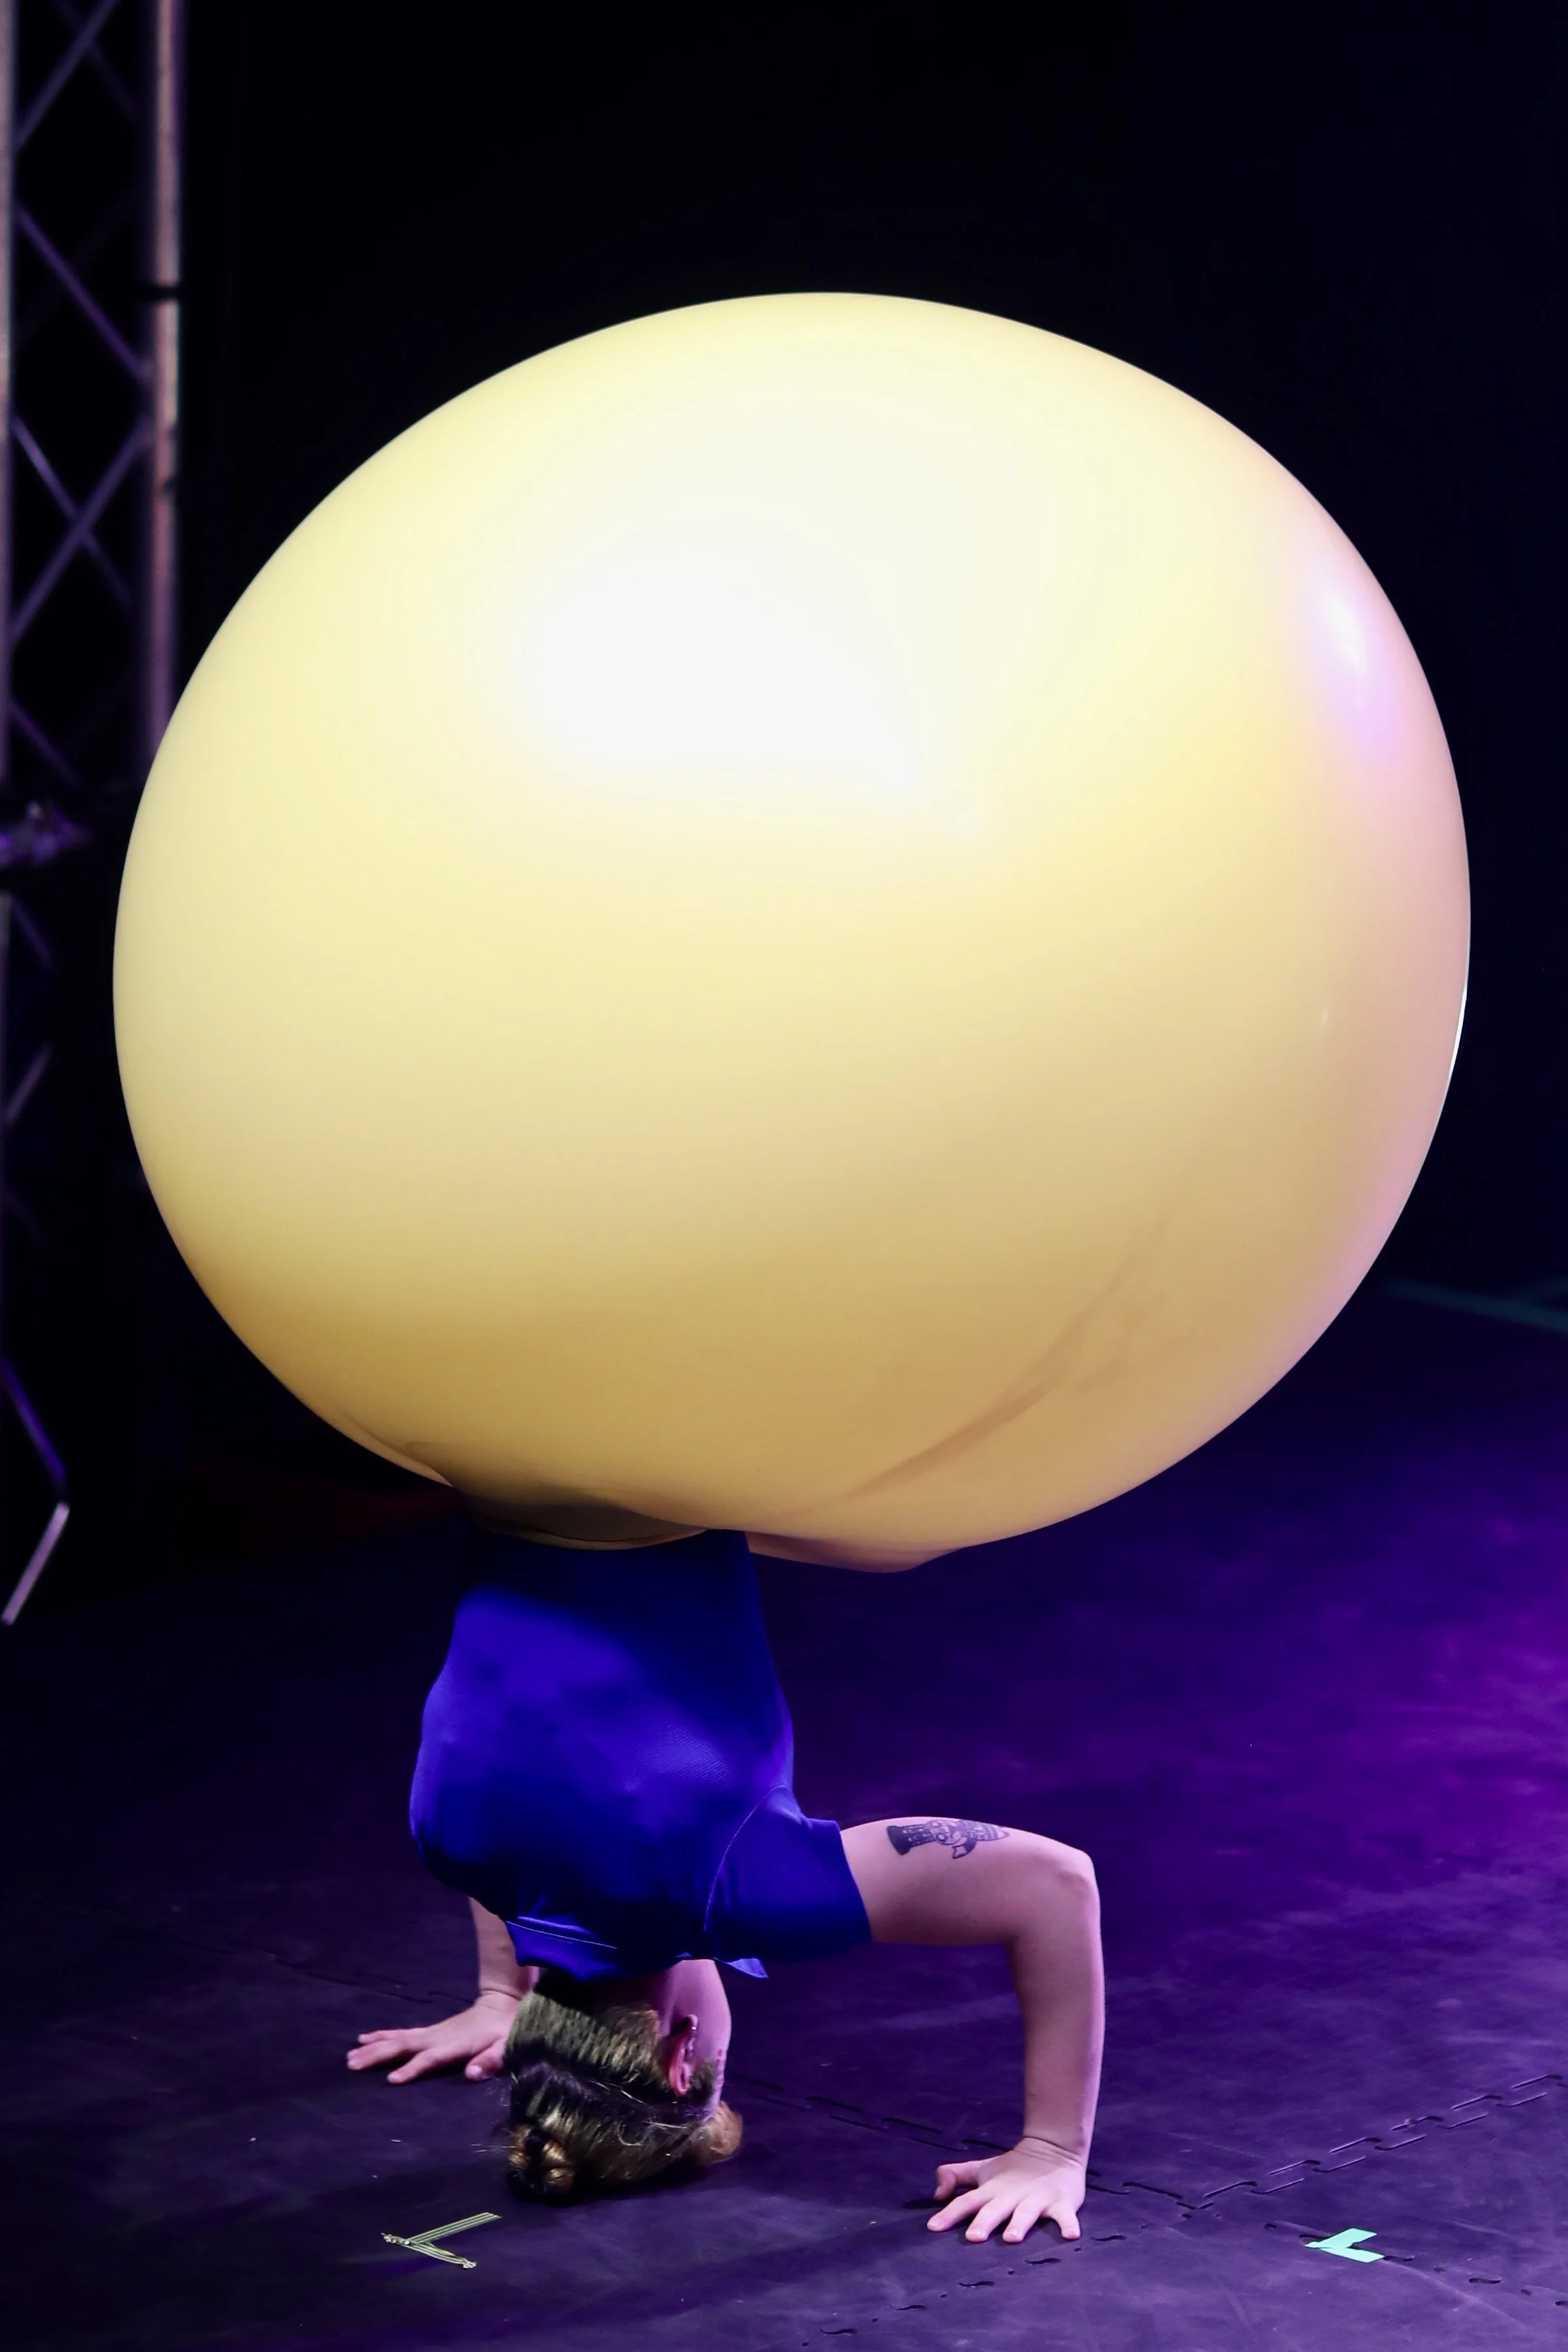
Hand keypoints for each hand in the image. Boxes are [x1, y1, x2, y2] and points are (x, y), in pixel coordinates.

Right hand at [346, 1989, 521, 2082]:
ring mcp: (430, 2033)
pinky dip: (382, 2035)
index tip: (391, 2080)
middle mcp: (436, 2038)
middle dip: (378, 2056)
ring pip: (397, 2040)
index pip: (429, 2060)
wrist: (500, 2003)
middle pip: (403, 2047)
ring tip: (350, 2055)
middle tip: (352, 2064)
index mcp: (453, 2046)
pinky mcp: (428, 2031)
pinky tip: (365, 2038)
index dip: (412, 2069)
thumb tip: (473, 2074)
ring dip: (374, 2047)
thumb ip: (491, 2059)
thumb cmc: (504, 2030)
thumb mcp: (506, 2045)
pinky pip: (400, 2034)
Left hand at [927, 2137, 1085, 2242]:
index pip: (966, 2201)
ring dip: (1019, 2224)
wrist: (1054, 2148)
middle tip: (973, 2237)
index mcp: (992, 2189)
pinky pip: (1065, 2215)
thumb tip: (935, 2194)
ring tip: (1012, 2238)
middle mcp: (1012, 2195)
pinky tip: (1071, 2235)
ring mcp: (1037, 2198)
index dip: (949, 2213)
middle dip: (984, 2222)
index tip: (933, 2228)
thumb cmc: (1012, 2170)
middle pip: (995, 2209)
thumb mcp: (982, 2171)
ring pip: (1027, 2212)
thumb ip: (955, 2177)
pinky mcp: (1061, 2202)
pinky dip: (1068, 2224)